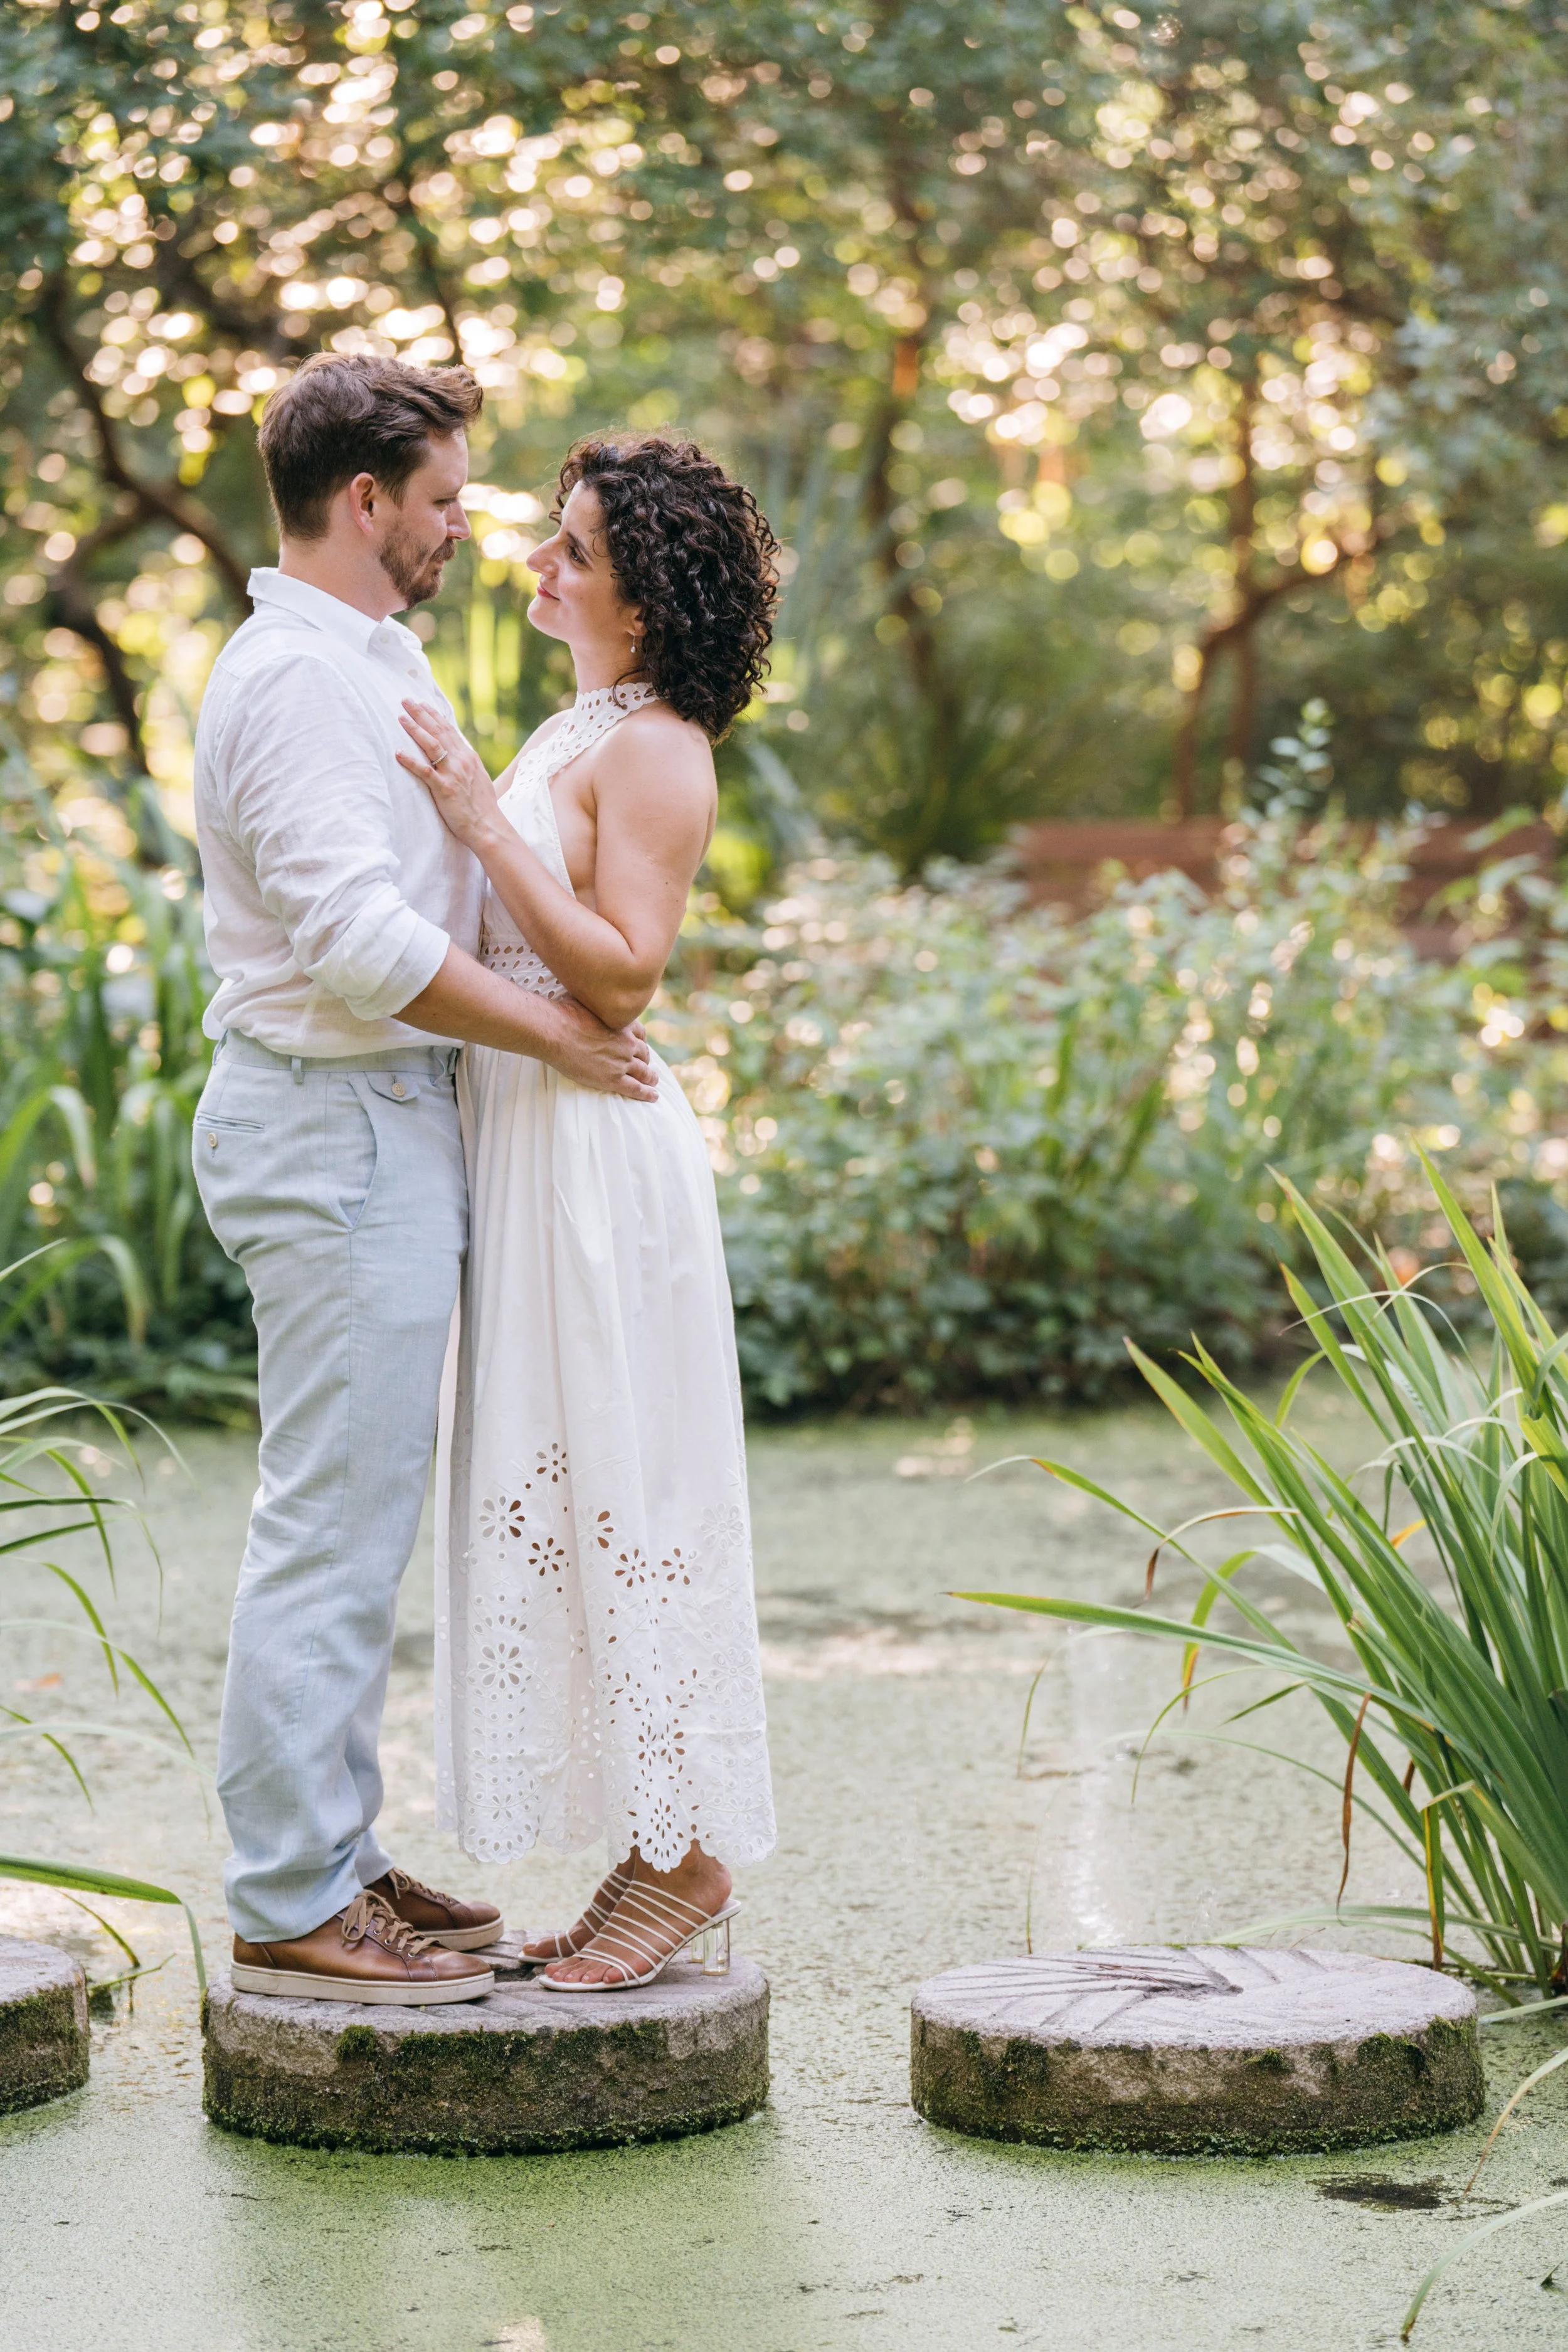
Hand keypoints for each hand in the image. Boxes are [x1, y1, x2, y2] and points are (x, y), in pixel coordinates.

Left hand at [397, 701, 501, 848]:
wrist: (488, 826)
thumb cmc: (481, 807)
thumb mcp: (477, 778)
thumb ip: (465, 764)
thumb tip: (457, 755)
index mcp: (468, 757)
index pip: (449, 730)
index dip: (434, 715)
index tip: (422, 703)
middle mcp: (461, 761)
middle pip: (439, 731)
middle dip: (421, 714)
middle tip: (406, 700)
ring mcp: (453, 774)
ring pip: (432, 745)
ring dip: (415, 729)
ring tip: (401, 717)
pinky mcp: (445, 789)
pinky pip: (425, 771)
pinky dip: (411, 761)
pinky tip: (398, 753)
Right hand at [541, 997, 657, 1100]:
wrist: (554, 1032)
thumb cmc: (564, 1013)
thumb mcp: (585, 999)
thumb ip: (593, 1001)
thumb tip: (587, 989)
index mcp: (623, 1024)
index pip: (640, 1034)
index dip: (640, 1041)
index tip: (638, 1045)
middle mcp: (627, 1043)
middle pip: (644, 1053)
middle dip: (645, 1059)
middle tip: (645, 1064)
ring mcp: (622, 1062)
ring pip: (644, 1072)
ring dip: (650, 1077)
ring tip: (653, 1080)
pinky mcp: (613, 1079)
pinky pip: (636, 1088)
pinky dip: (646, 1093)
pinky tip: (653, 1096)